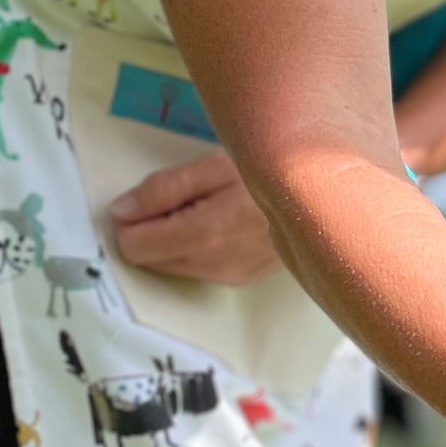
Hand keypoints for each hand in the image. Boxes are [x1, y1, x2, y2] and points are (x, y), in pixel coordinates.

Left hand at [108, 150, 281, 284]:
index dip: (129, 220)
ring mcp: (229, 278)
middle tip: (179, 197)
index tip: (145, 198)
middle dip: (151, 229)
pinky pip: (199, 269)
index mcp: (202, 235)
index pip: (134, 246)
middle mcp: (213, 266)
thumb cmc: (269, 171)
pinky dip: (196, 248)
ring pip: (173, 266)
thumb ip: (163, 189)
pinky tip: (220, 224)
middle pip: (149, 260)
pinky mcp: (242, 281)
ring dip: (173, 239)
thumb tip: (120, 212)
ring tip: (205, 207)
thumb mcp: (214, 166)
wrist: (325, 199)